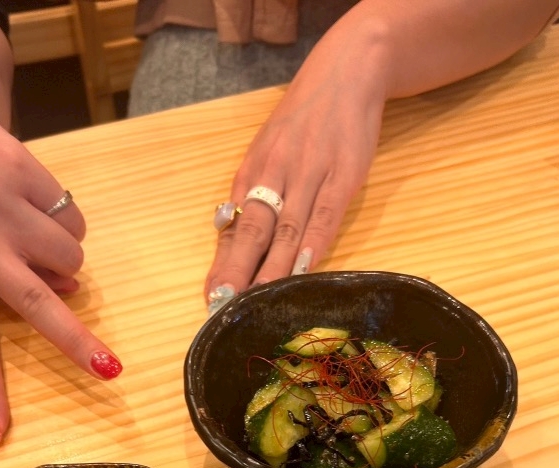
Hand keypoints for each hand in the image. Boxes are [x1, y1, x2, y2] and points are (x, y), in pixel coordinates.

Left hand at [206, 17, 387, 300]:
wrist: (347, 72)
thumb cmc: (304, 120)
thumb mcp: (267, 148)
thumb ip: (251, 189)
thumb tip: (226, 231)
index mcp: (253, 170)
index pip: (234, 224)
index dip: (223, 261)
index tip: (211, 294)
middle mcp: (276, 173)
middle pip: (253, 229)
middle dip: (238, 269)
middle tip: (226, 304)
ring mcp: (310, 174)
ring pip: (287, 228)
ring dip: (273, 268)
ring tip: (259, 300)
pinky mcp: (344, 175)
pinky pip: (326, 215)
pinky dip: (314, 243)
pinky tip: (303, 268)